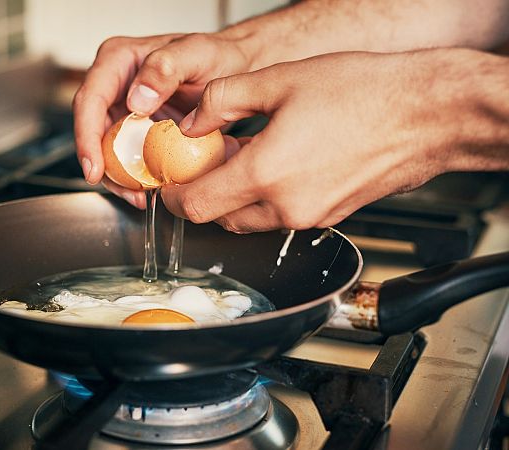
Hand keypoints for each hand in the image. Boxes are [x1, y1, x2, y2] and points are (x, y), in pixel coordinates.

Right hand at [73, 32, 253, 207]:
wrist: (238, 67)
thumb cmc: (220, 55)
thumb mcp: (197, 54)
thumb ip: (165, 68)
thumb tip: (135, 101)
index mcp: (118, 60)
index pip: (90, 100)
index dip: (87, 137)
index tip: (95, 168)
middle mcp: (115, 84)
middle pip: (92, 130)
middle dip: (102, 165)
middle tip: (125, 190)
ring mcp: (125, 108)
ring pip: (106, 148)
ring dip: (119, 177)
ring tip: (140, 196)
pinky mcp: (138, 129)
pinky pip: (127, 155)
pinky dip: (135, 175)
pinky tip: (150, 188)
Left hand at [162, 49, 506, 231]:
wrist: (427, 113)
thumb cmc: (365, 93)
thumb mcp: (279, 81)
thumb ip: (222, 102)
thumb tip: (193, 121)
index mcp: (266, 174)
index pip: (197, 206)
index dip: (174, 197)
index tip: (168, 183)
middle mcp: (287, 206)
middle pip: (220, 219)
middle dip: (204, 196)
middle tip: (203, 164)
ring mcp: (311, 216)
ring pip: (250, 221)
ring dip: (235, 198)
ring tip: (241, 159)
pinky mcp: (330, 216)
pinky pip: (281, 216)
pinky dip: (266, 199)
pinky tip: (275, 165)